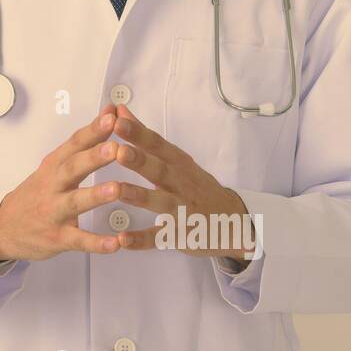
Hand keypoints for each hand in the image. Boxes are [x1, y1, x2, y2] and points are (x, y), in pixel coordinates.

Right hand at [0, 104, 142, 261]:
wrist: (3, 227)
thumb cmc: (37, 192)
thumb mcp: (54, 165)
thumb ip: (84, 142)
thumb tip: (111, 112)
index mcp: (54, 165)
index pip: (74, 143)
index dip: (93, 130)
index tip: (113, 116)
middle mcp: (53, 185)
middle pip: (73, 168)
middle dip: (94, 157)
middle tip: (116, 148)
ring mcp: (54, 212)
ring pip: (75, 203)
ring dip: (95, 195)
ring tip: (116, 189)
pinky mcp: (57, 238)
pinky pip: (78, 240)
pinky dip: (97, 243)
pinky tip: (116, 243)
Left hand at [106, 104, 256, 263]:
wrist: (233, 222)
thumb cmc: (196, 186)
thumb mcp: (176, 159)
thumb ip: (145, 138)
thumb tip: (120, 110)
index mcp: (178, 163)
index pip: (156, 144)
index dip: (137, 132)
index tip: (117, 119)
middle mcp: (180, 183)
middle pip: (158, 169)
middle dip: (138, 160)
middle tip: (117, 150)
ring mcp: (181, 210)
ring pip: (158, 202)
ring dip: (138, 195)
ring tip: (117, 189)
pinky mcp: (180, 235)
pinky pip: (159, 237)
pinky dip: (141, 239)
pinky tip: (122, 239)